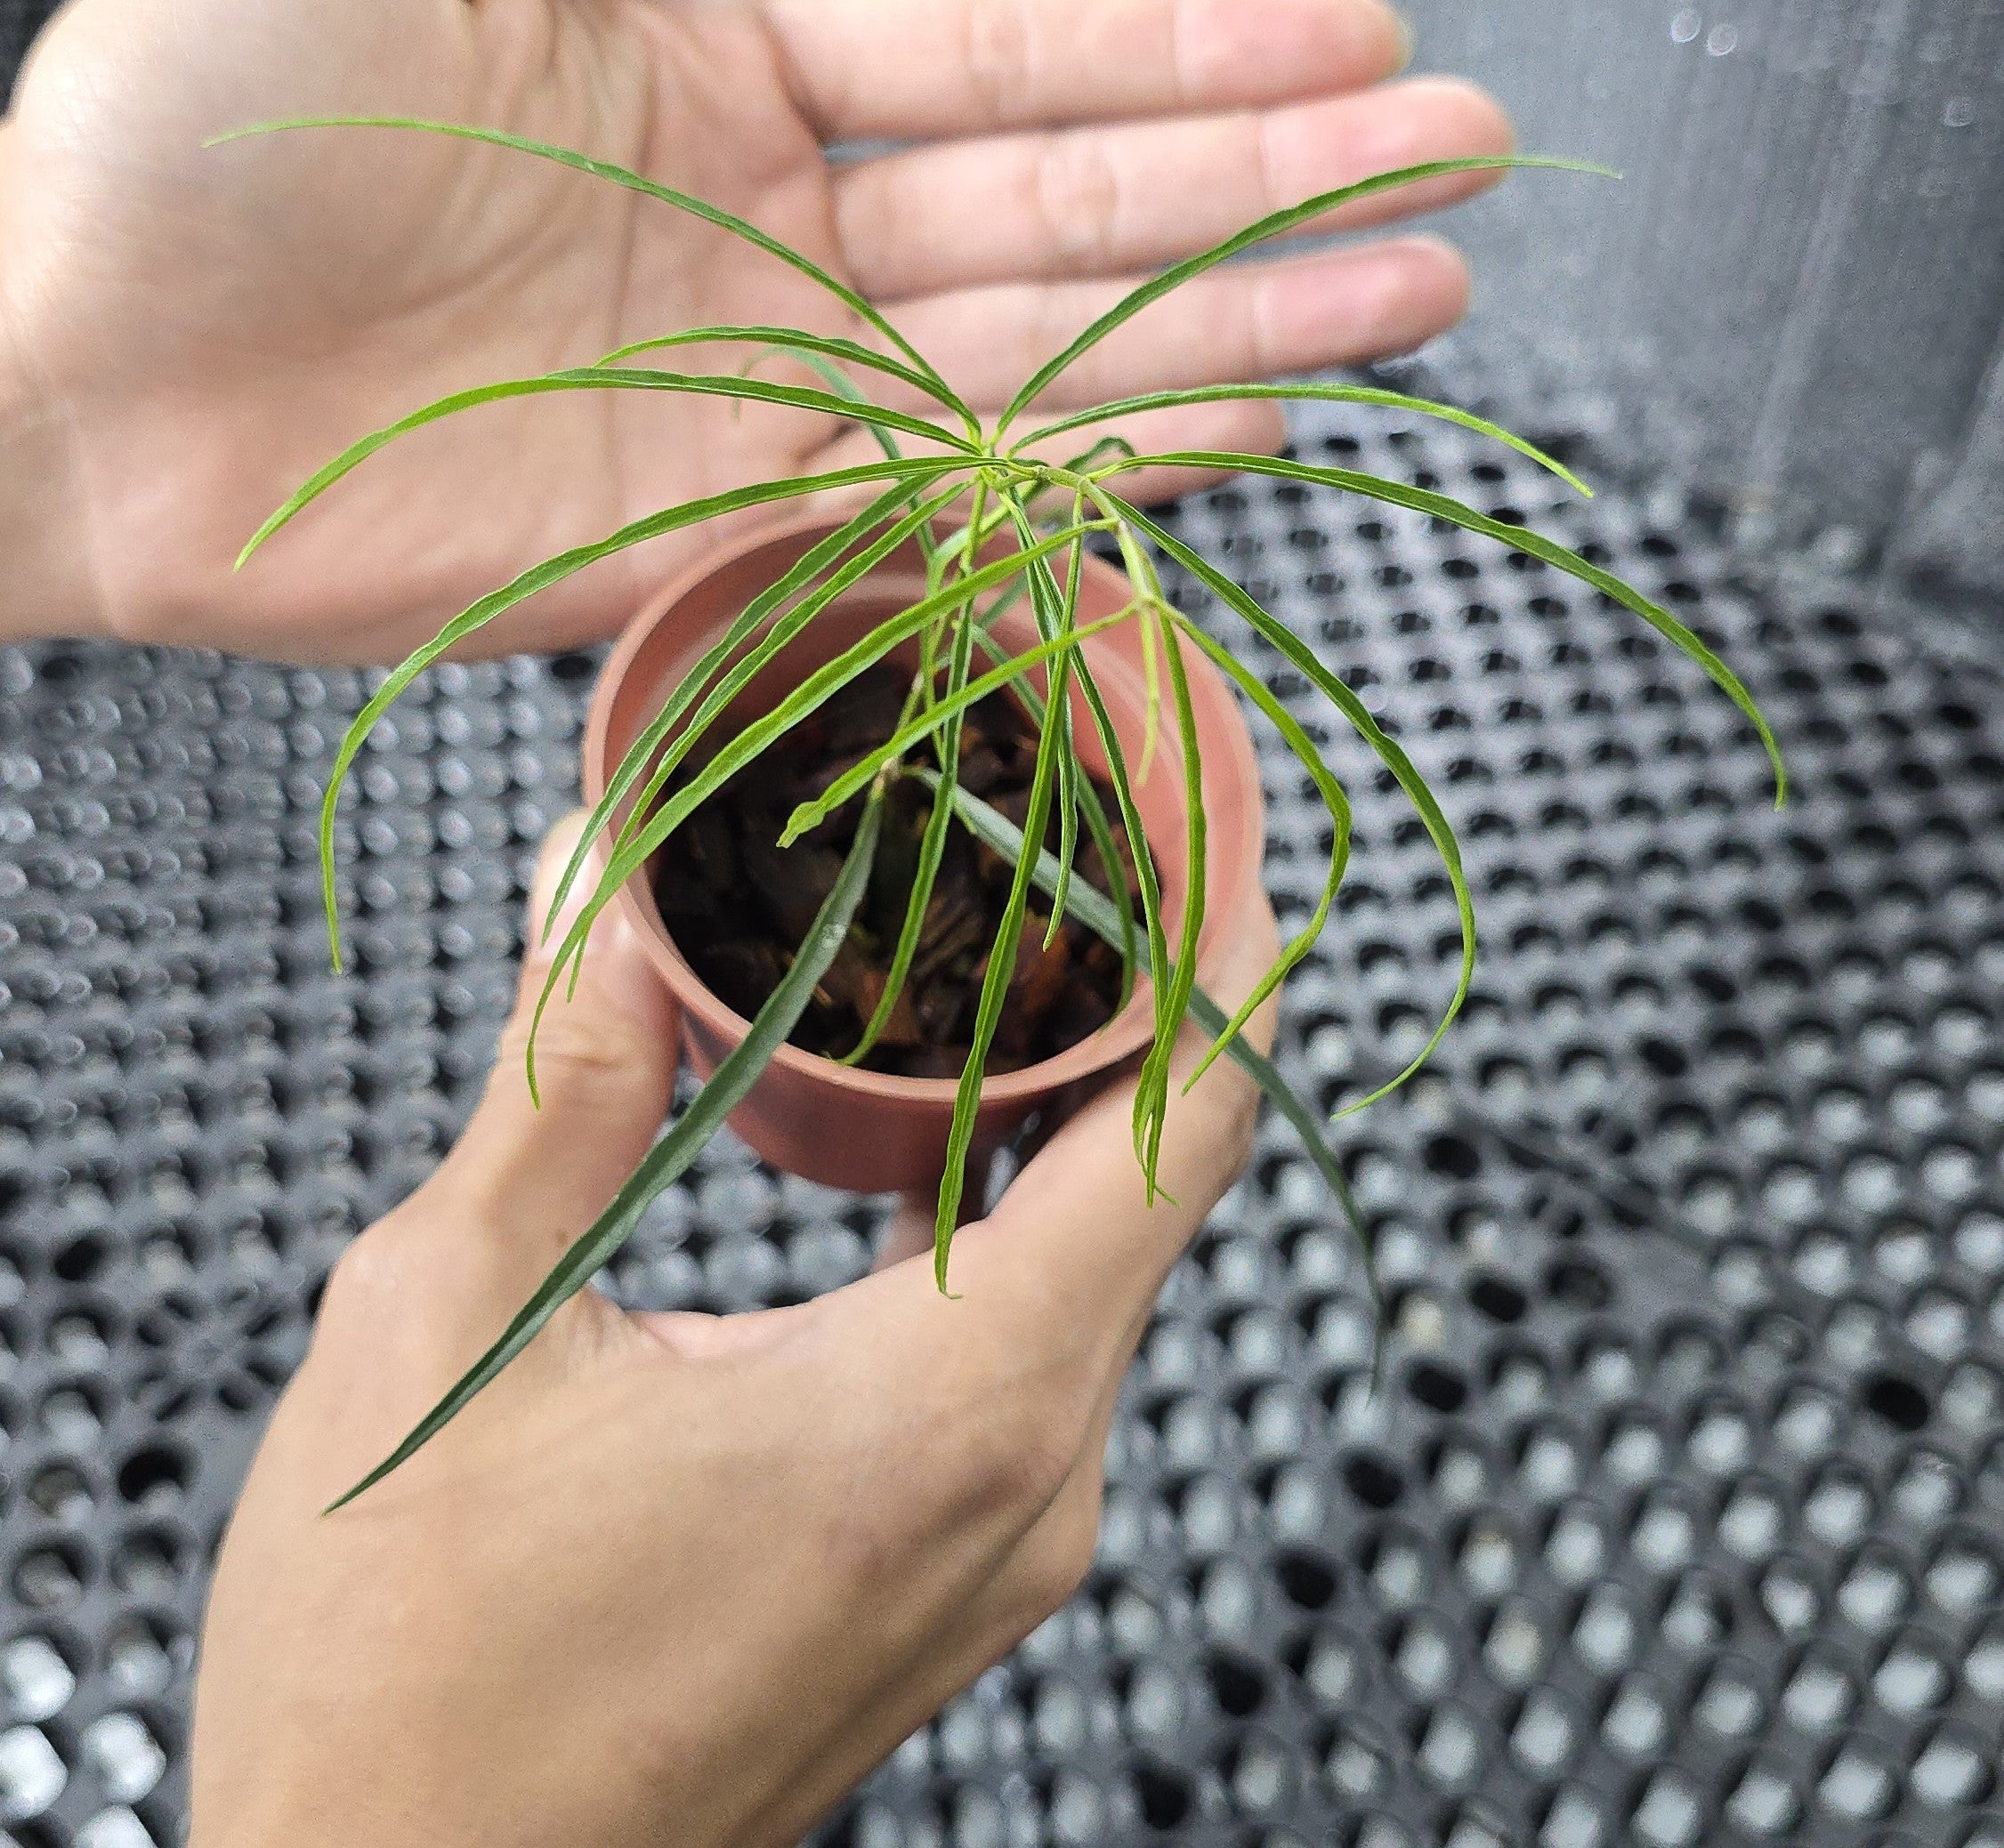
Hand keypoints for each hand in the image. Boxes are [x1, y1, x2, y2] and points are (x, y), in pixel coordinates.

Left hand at [0, 0, 1507, 659]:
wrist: (70, 384)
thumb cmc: (182, 129)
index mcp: (716, 62)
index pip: (1005, 55)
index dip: (1188, 52)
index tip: (1359, 44)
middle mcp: (779, 231)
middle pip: (1079, 201)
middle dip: (1276, 182)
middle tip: (1467, 165)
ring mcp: (778, 390)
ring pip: (1062, 349)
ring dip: (1245, 324)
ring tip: (1421, 296)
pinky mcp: (746, 529)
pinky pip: (964, 494)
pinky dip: (1109, 467)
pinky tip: (1250, 435)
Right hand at [188, 814, 1281, 1847]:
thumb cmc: (403, 1675)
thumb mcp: (450, 1324)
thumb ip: (560, 1083)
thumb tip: (601, 883)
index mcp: (951, 1404)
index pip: (1187, 1127)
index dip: (1225, 951)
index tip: (1216, 826)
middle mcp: (1029, 1483)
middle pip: (1163, 1183)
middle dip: (1142, 996)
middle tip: (1084, 839)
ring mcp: (1004, 1546)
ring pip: (1105, 1267)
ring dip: (1072, 1110)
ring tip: (1003, 955)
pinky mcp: (953, 1576)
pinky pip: (1042, 1350)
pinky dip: (1016, 1221)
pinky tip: (935, 1141)